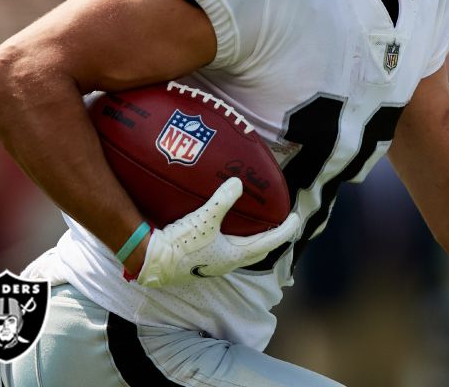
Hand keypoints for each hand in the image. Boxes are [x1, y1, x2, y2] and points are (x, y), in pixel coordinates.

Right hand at [135, 177, 299, 287]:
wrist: (151, 262)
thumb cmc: (179, 244)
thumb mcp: (202, 219)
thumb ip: (222, 201)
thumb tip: (238, 183)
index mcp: (235, 255)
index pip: (269, 242)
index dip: (286, 230)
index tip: (296, 218)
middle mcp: (228, 263)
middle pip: (259, 250)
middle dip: (274, 237)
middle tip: (282, 223)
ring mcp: (215, 264)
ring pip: (244, 253)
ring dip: (255, 241)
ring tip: (259, 226)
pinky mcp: (202, 262)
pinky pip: (229, 251)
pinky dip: (237, 241)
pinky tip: (228, 232)